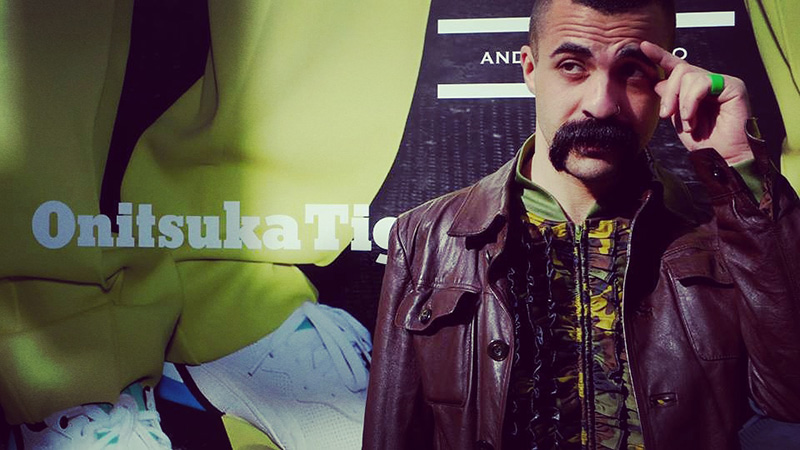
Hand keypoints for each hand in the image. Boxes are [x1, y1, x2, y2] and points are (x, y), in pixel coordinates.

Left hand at [641, 41, 753, 163]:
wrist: (720, 158)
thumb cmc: (702, 142)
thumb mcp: (678, 118)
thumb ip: (670, 99)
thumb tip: (657, 81)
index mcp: (696, 88)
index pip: (677, 67)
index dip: (660, 56)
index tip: (643, 47)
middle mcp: (710, 82)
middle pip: (680, 70)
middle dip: (669, 93)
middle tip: (666, 114)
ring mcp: (723, 82)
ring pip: (689, 76)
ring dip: (681, 102)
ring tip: (687, 122)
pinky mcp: (734, 86)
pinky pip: (703, 83)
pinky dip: (691, 102)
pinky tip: (692, 119)